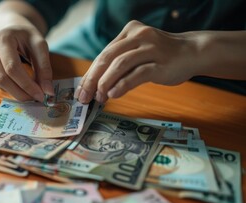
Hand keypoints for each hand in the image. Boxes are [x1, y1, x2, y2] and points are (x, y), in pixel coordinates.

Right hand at [0, 25, 53, 101]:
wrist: (12, 29)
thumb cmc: (26, 36)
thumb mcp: (40, 45)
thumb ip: (45, 68)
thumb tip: (48, 92)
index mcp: (2, 39)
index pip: (12, 68)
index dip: (27, 84)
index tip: (41, 95)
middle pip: (2, 78)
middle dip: (20, 92)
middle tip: (36, 99)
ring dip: (16, 93)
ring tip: (31, 94)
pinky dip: (10, 89)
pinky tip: (21, 88)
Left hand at [75, 20, 197, 102]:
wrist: (194, 52)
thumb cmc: (161, 56)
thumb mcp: (138, 52)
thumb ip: (119, 63)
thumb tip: (95, 85)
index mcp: (129, 31)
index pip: (103, 54)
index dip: (90, 73)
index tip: (81, 90)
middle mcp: (139, 36)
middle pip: (107, 57)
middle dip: (92, 79)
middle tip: (84, 96)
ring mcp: (151, 48)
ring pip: (120, 64)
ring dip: (105, 83)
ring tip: (99, 97)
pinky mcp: (161, 62)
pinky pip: (137, 74)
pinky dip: (122, 85)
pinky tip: (113, 94)